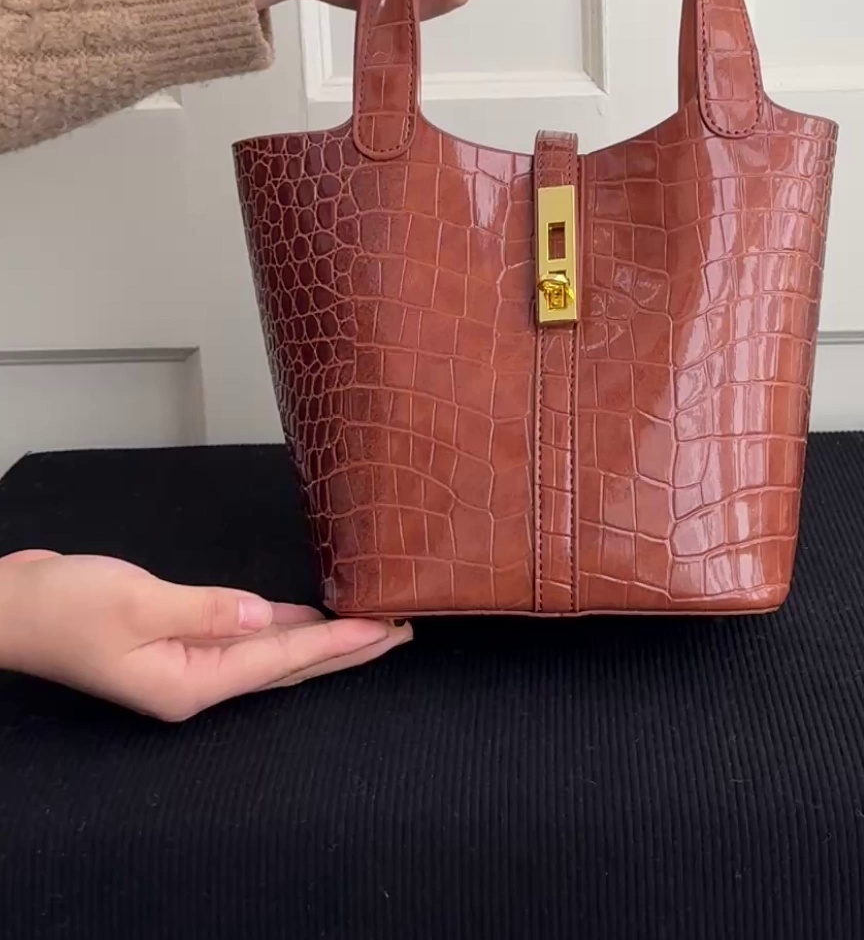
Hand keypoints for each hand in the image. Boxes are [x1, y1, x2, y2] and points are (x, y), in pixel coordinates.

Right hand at [0, 549, 409, 721]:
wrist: (10, 608)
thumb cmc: (63, 607)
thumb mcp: (136, 600)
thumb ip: (207, 609)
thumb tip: (266, 616)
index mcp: (190, 683)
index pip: (284, 662)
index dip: (340, 644)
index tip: (389, 629)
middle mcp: (196, 684)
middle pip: (288, 668)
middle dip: (347, 651)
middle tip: (403, 630)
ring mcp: (184, 666)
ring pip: (270, 657)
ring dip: (320, 641)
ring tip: (371, 626)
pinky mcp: (174, 641)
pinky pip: (243, 640)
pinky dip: (281, 629)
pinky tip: (306, 618)